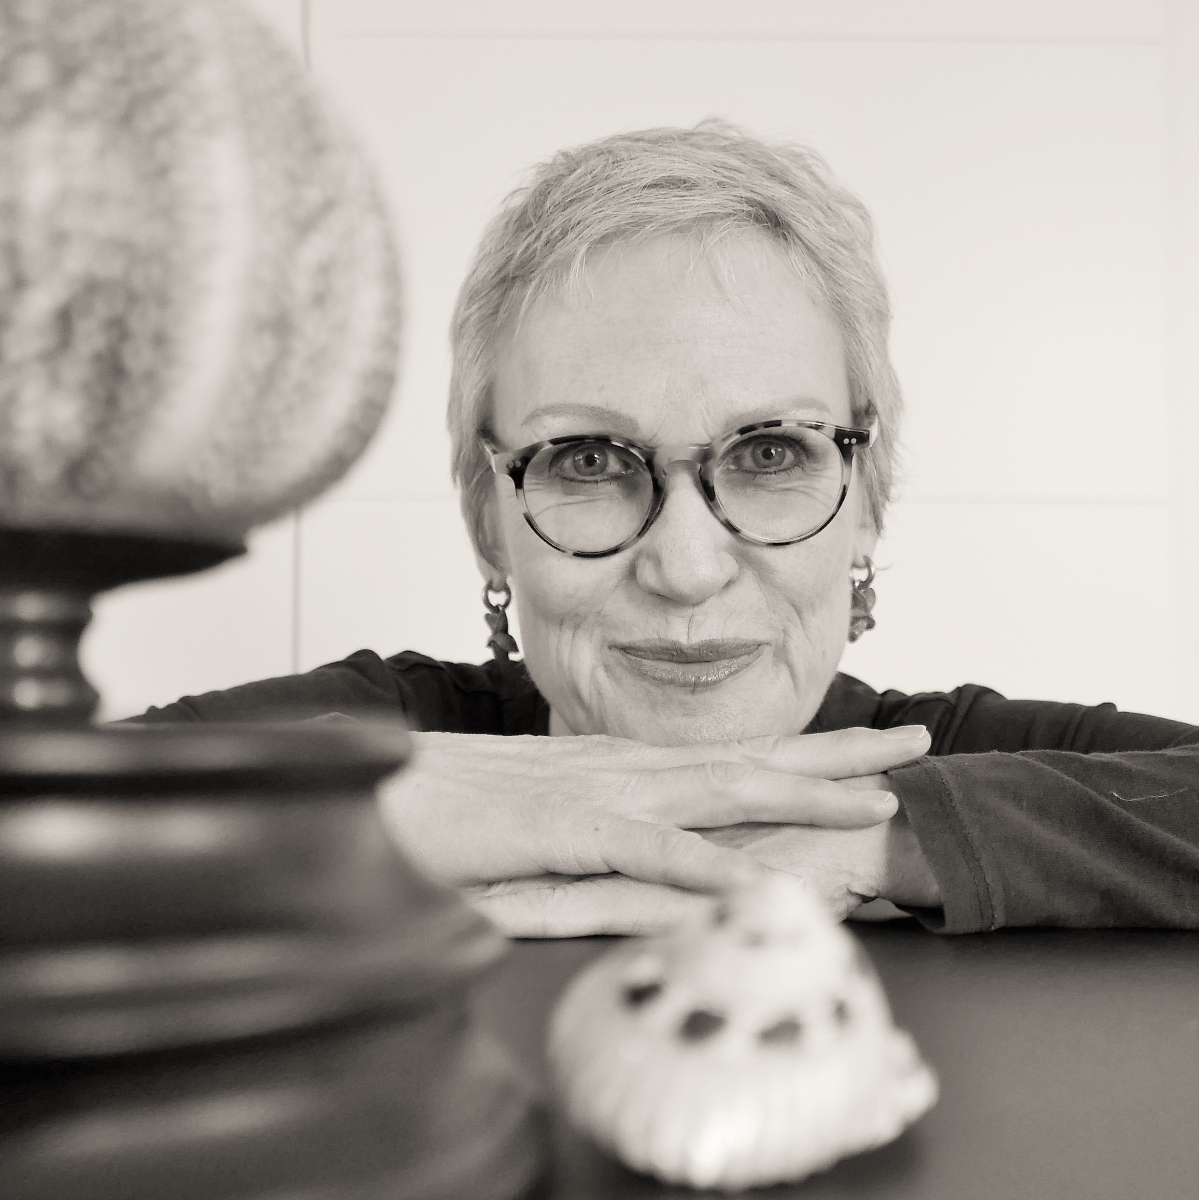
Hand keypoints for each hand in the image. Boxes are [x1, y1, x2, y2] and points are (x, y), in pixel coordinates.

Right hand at [377, 726, 930, 931]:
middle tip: (916, 741)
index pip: (732, 755)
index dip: (808, 751)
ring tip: (877, 800)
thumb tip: (656, 842)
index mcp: (624, 766)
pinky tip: (755, 884)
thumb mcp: (546, 816)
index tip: (872, 750)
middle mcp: (624, 768)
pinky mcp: (557, 830)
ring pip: (717, 791)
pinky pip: (644, 850)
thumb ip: (604, 827)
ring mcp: (595, 793)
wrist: (373, 792)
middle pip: (750, 758)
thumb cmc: (453, 809)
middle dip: (839, 750)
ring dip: (800, 793)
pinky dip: (703, 867)